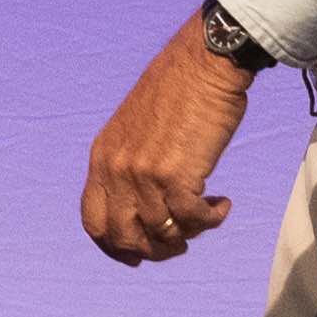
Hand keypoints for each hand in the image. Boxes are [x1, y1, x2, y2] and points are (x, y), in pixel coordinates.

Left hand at [83, 12, 255, 264]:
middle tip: (182, 240)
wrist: (203, 61)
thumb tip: (146, 208)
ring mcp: (143, 175)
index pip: (93, 222)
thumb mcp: (137, 127)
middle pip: (125, 237)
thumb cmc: (179, 89)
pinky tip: (223, 203)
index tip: (138, 256)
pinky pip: (192, 220)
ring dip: (190, 232)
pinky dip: (211, 219)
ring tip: (208, 214)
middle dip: (156, 249)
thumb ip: (132, 163)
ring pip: (162, 233)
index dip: (114, 247)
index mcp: (101, 157)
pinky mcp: (176, 176)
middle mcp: (116, 169)